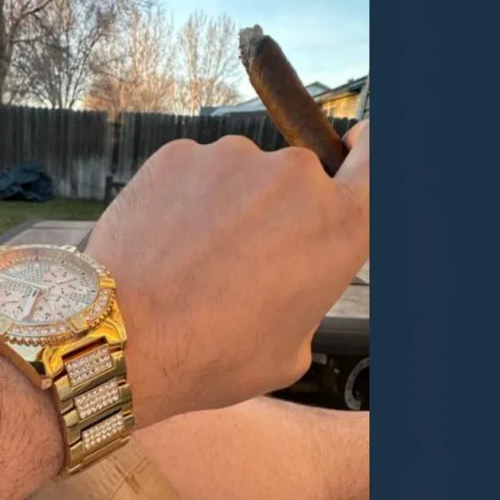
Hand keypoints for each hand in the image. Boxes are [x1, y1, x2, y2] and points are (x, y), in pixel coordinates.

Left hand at [86, 123, 368, 426]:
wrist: (123, 337)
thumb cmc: (208, 354)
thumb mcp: (291, 350)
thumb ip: (308, 294)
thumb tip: (291, 278)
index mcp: (337, 227)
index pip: (377, 164)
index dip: (368, 153)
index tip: (356, 145)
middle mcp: (293, 178)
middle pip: (297, 182)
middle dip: (275, 214)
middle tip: (239, 264)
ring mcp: (232, 158)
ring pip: (241, 177)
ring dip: (226, 207)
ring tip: (192, 262)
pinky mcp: (179, 154)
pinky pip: (195, 173)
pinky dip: (185, 200)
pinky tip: (166, 244)